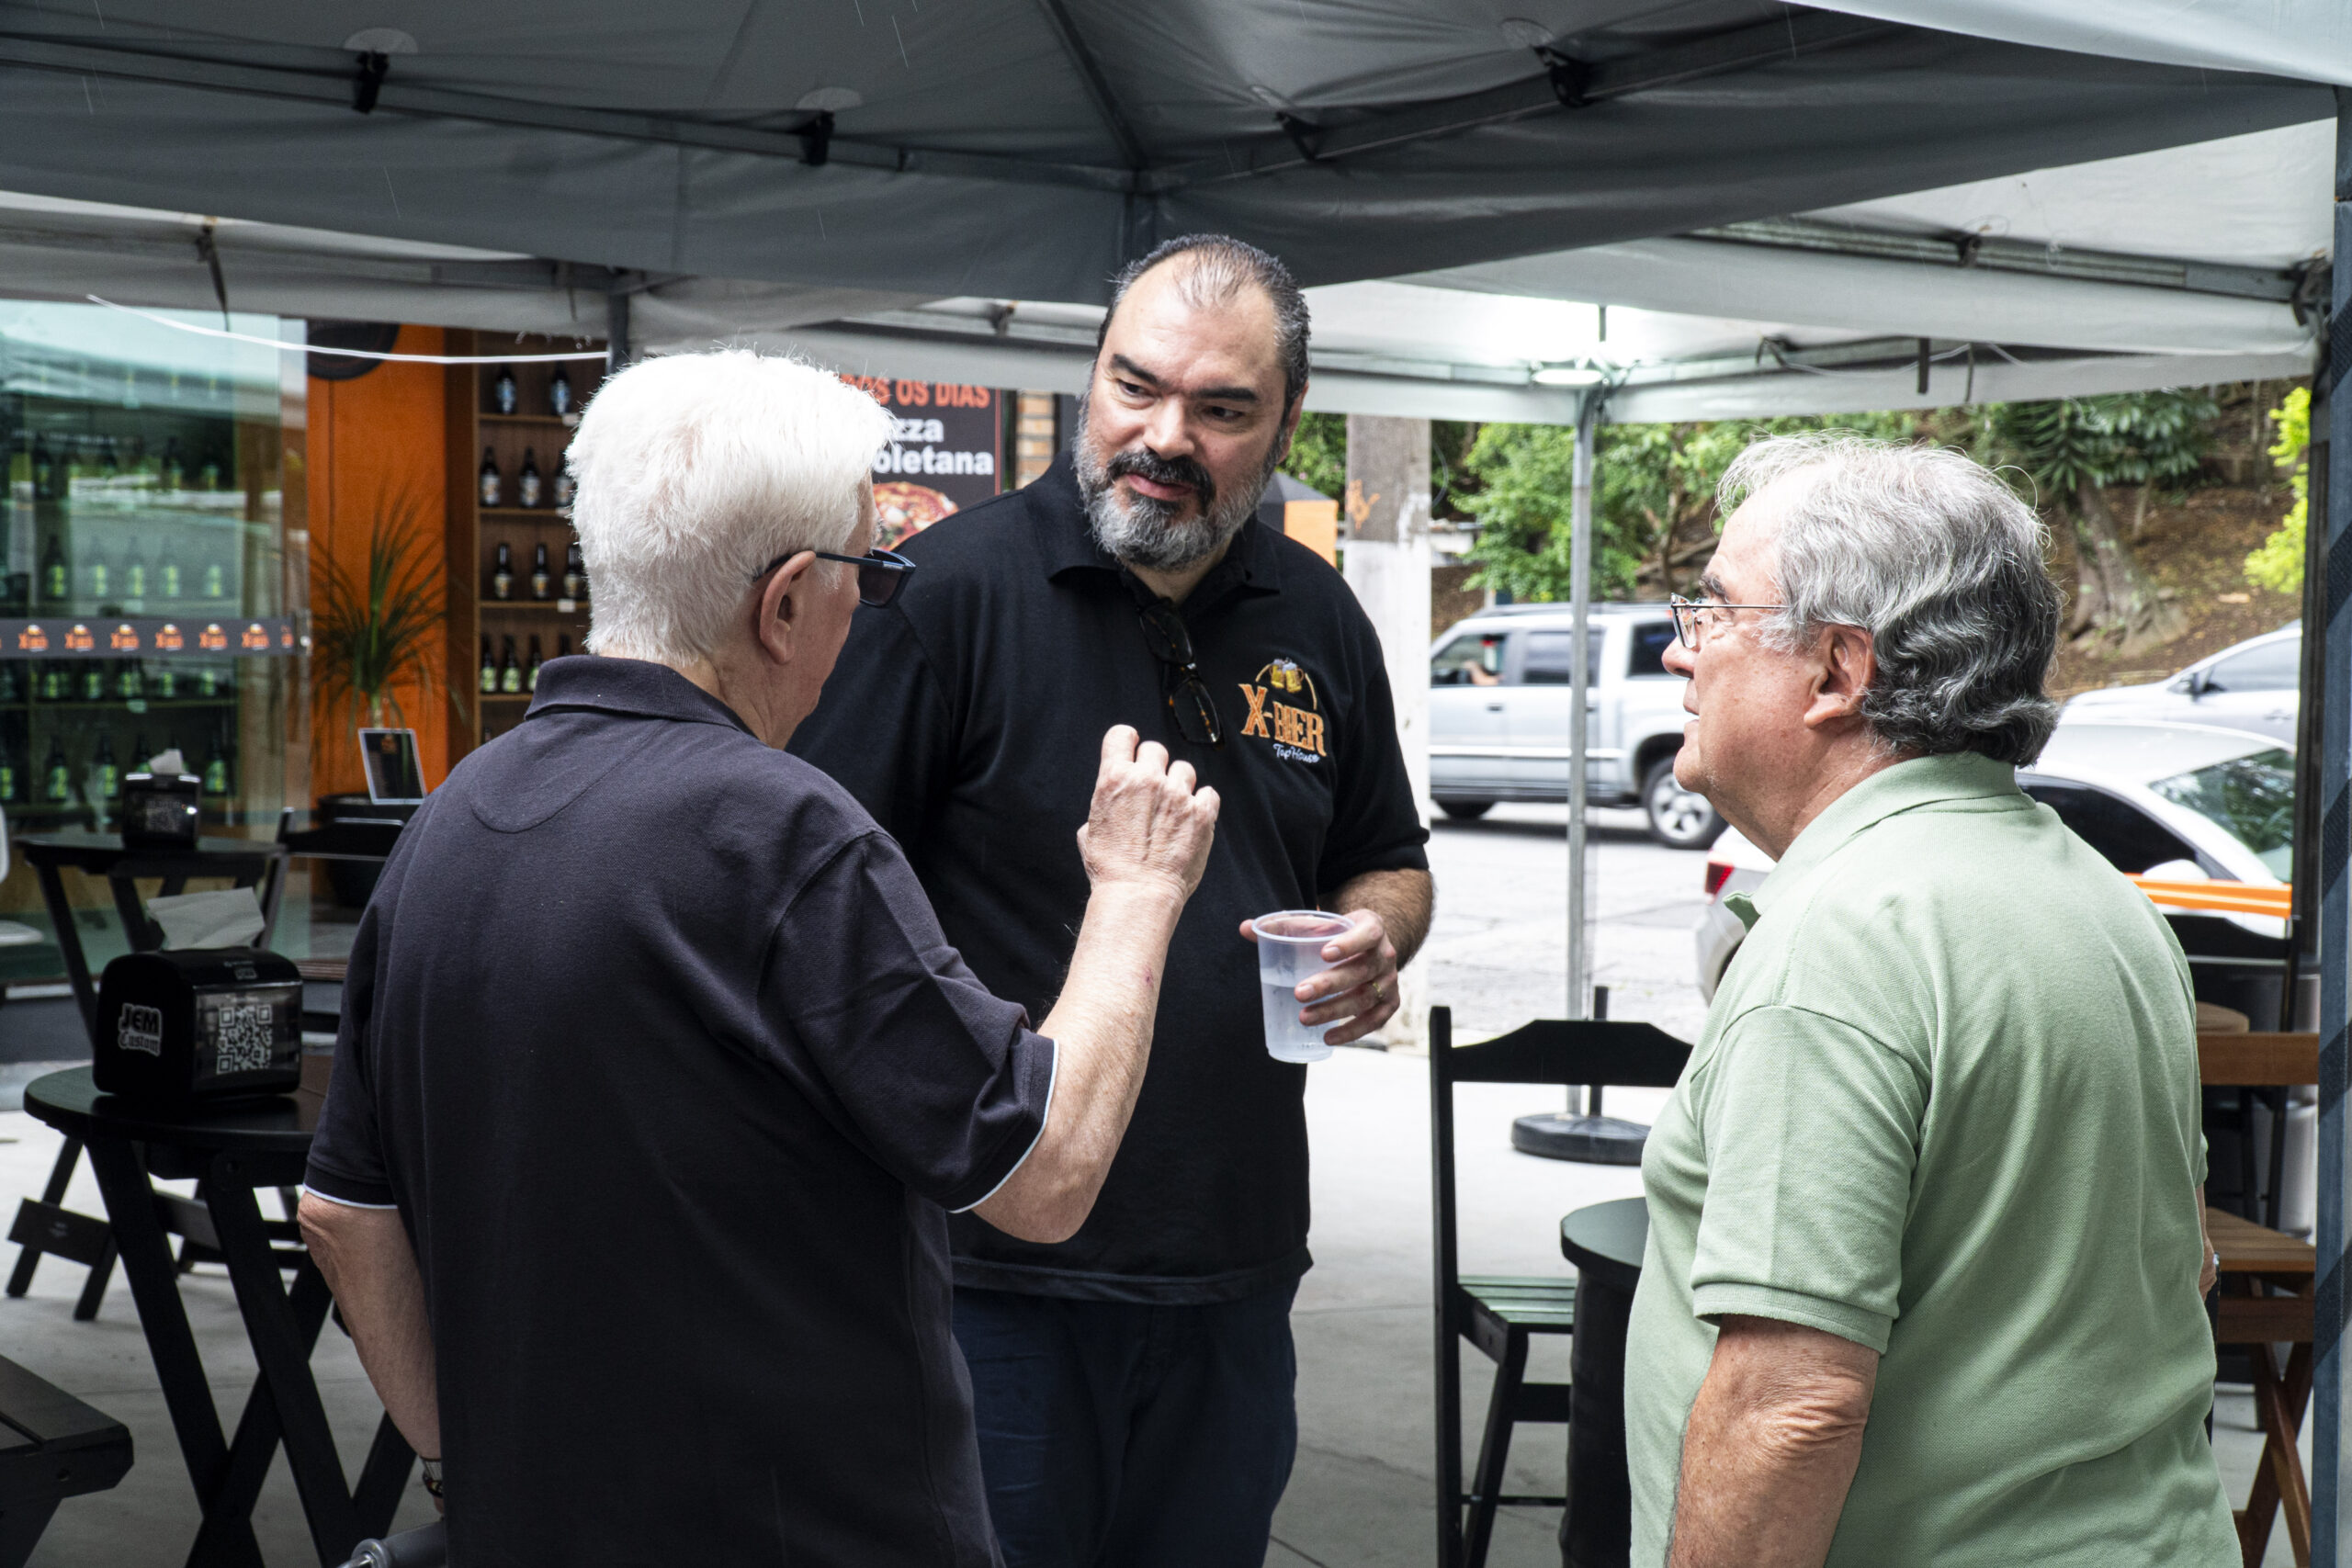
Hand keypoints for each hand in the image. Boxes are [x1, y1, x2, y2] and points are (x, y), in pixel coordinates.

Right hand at [1076, 725, 1219, 902]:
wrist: (1138, 894)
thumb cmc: (1110, 869)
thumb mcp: (1090, 830)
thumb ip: (1106, 804)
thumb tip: (1115, 802)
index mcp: (1114, 779)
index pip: (1122, 734)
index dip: (1127, 742)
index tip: (1132, 752)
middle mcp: (1147, 780)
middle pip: (1156, 749)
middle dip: (1154, 767)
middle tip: (1153, 791)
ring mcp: (1178, 795)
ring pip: (1184, 769)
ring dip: (1179, 785)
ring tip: (1173, 811)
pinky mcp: (1202, 813)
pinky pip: (1208, 793)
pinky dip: (1201, 803)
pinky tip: (1191, 820)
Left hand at [1241, 907, 1399, 1045]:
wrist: (1371, 945)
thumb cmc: (1338, 933)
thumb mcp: (1320, 923)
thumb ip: (1285, 925)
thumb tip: (1245, 928)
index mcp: (1372, 928)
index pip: (1366, 934)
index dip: (1349, 944)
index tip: (1324, 953)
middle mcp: (1386, 954)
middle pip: (1361, 971)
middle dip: (1329, 984)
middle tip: (1299, 993)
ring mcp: (1390, 981)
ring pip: (1364, 999)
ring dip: (1334, 1011)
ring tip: (1304, 1018)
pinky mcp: (1390, 1003)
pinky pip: (1373, 1021)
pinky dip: (1351, 1031)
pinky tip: (1327, 1038)